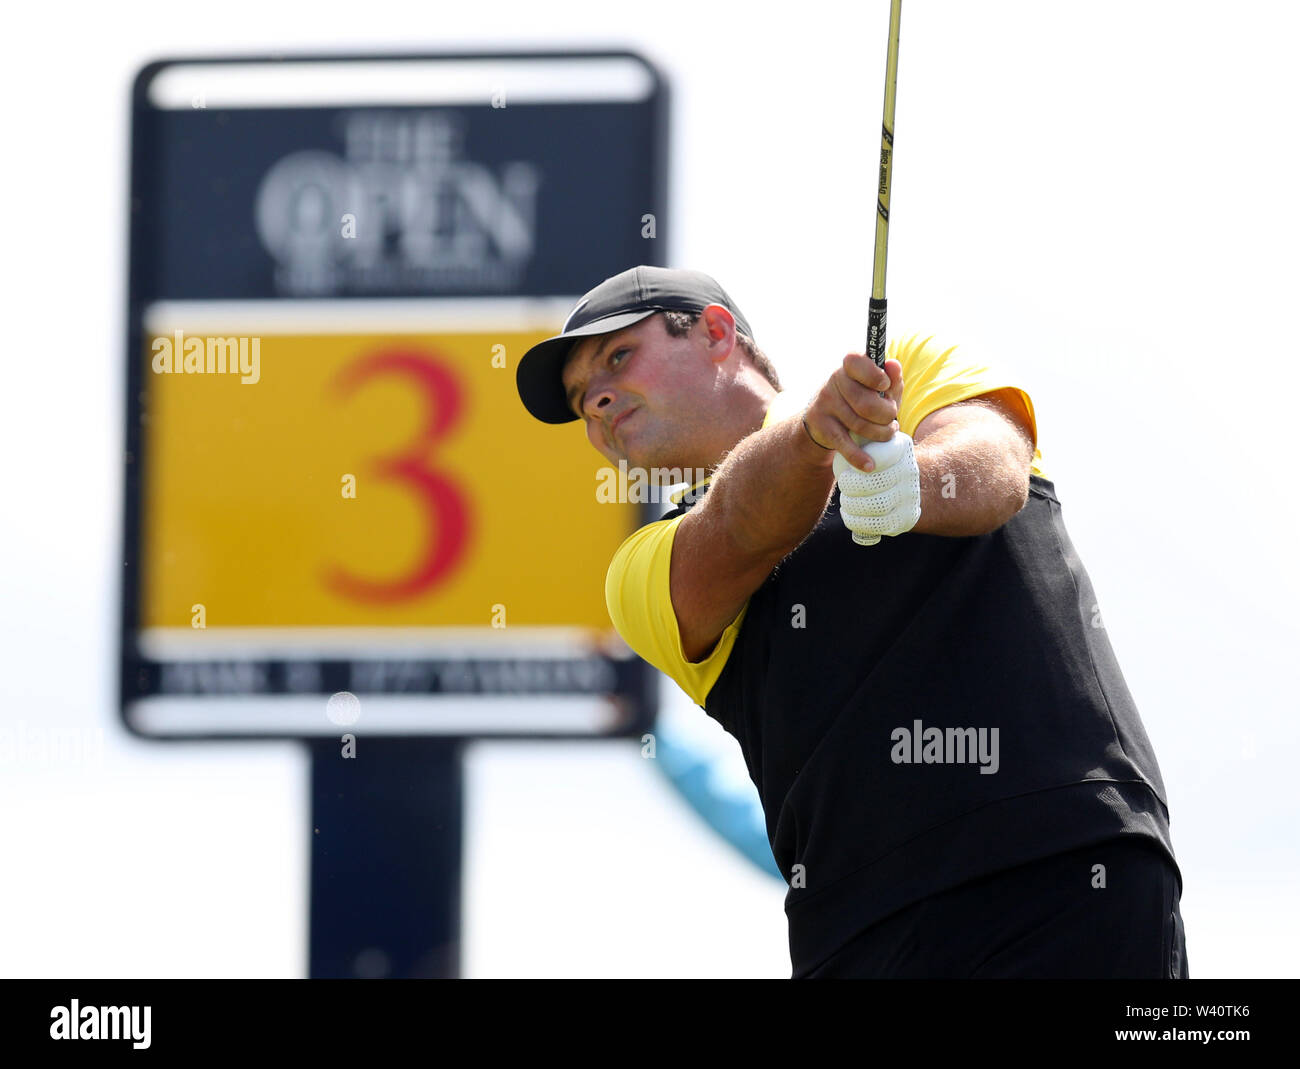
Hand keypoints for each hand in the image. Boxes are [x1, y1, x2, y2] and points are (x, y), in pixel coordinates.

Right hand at [801, 355, 903, 471]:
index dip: (874, 375)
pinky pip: (844, 444)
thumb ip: (891, 379)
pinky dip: (858, 457)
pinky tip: (869, 464)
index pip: (857, 361)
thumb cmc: (859, 400)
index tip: (883, 386)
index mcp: (850, 365)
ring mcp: (826, 403)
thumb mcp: (877, 389)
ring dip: (880, 434)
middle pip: (866, 403)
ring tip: (887, 433)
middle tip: (891, 419)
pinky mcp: (821, 426)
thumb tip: (894, 365)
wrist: (823, 422)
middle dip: (887, 415)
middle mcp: (834, 380)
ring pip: (860, 425)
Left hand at [833, 431, 921, 543]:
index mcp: (901, 447)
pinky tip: (850, 514)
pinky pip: (878, 525)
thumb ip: (856, 437)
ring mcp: (910, 497)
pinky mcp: (907, 518)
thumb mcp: (868, 441)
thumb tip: (844, 437)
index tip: (848, 468)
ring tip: (846, 500)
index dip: (856, 465)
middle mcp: (910, 472)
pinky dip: (857, 522)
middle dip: (849, 486)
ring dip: (851, 505)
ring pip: (875, 506)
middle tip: (844, 483)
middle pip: (871, 484)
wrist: (900, 481)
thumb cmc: (872, 459)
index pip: (875, 457)